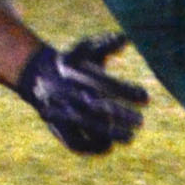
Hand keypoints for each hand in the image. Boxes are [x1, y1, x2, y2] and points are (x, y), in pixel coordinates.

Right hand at [14, 33, 147, 154]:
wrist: (37, 75)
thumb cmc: (72, 62)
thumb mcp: (87, 50)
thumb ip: (107, 44)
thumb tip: (128, 37)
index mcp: (78, 73)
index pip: (106, 84)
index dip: (127, 92)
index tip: (146, 98)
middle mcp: (70, 93)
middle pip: (98, 108)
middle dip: (121, 116)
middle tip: (140, 122)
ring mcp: (62, 111)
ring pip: (87, 127)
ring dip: (110, 134)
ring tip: (130, 137)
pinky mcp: (56, 126)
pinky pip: (73, 142)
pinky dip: (91, 148)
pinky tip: (108, 147)